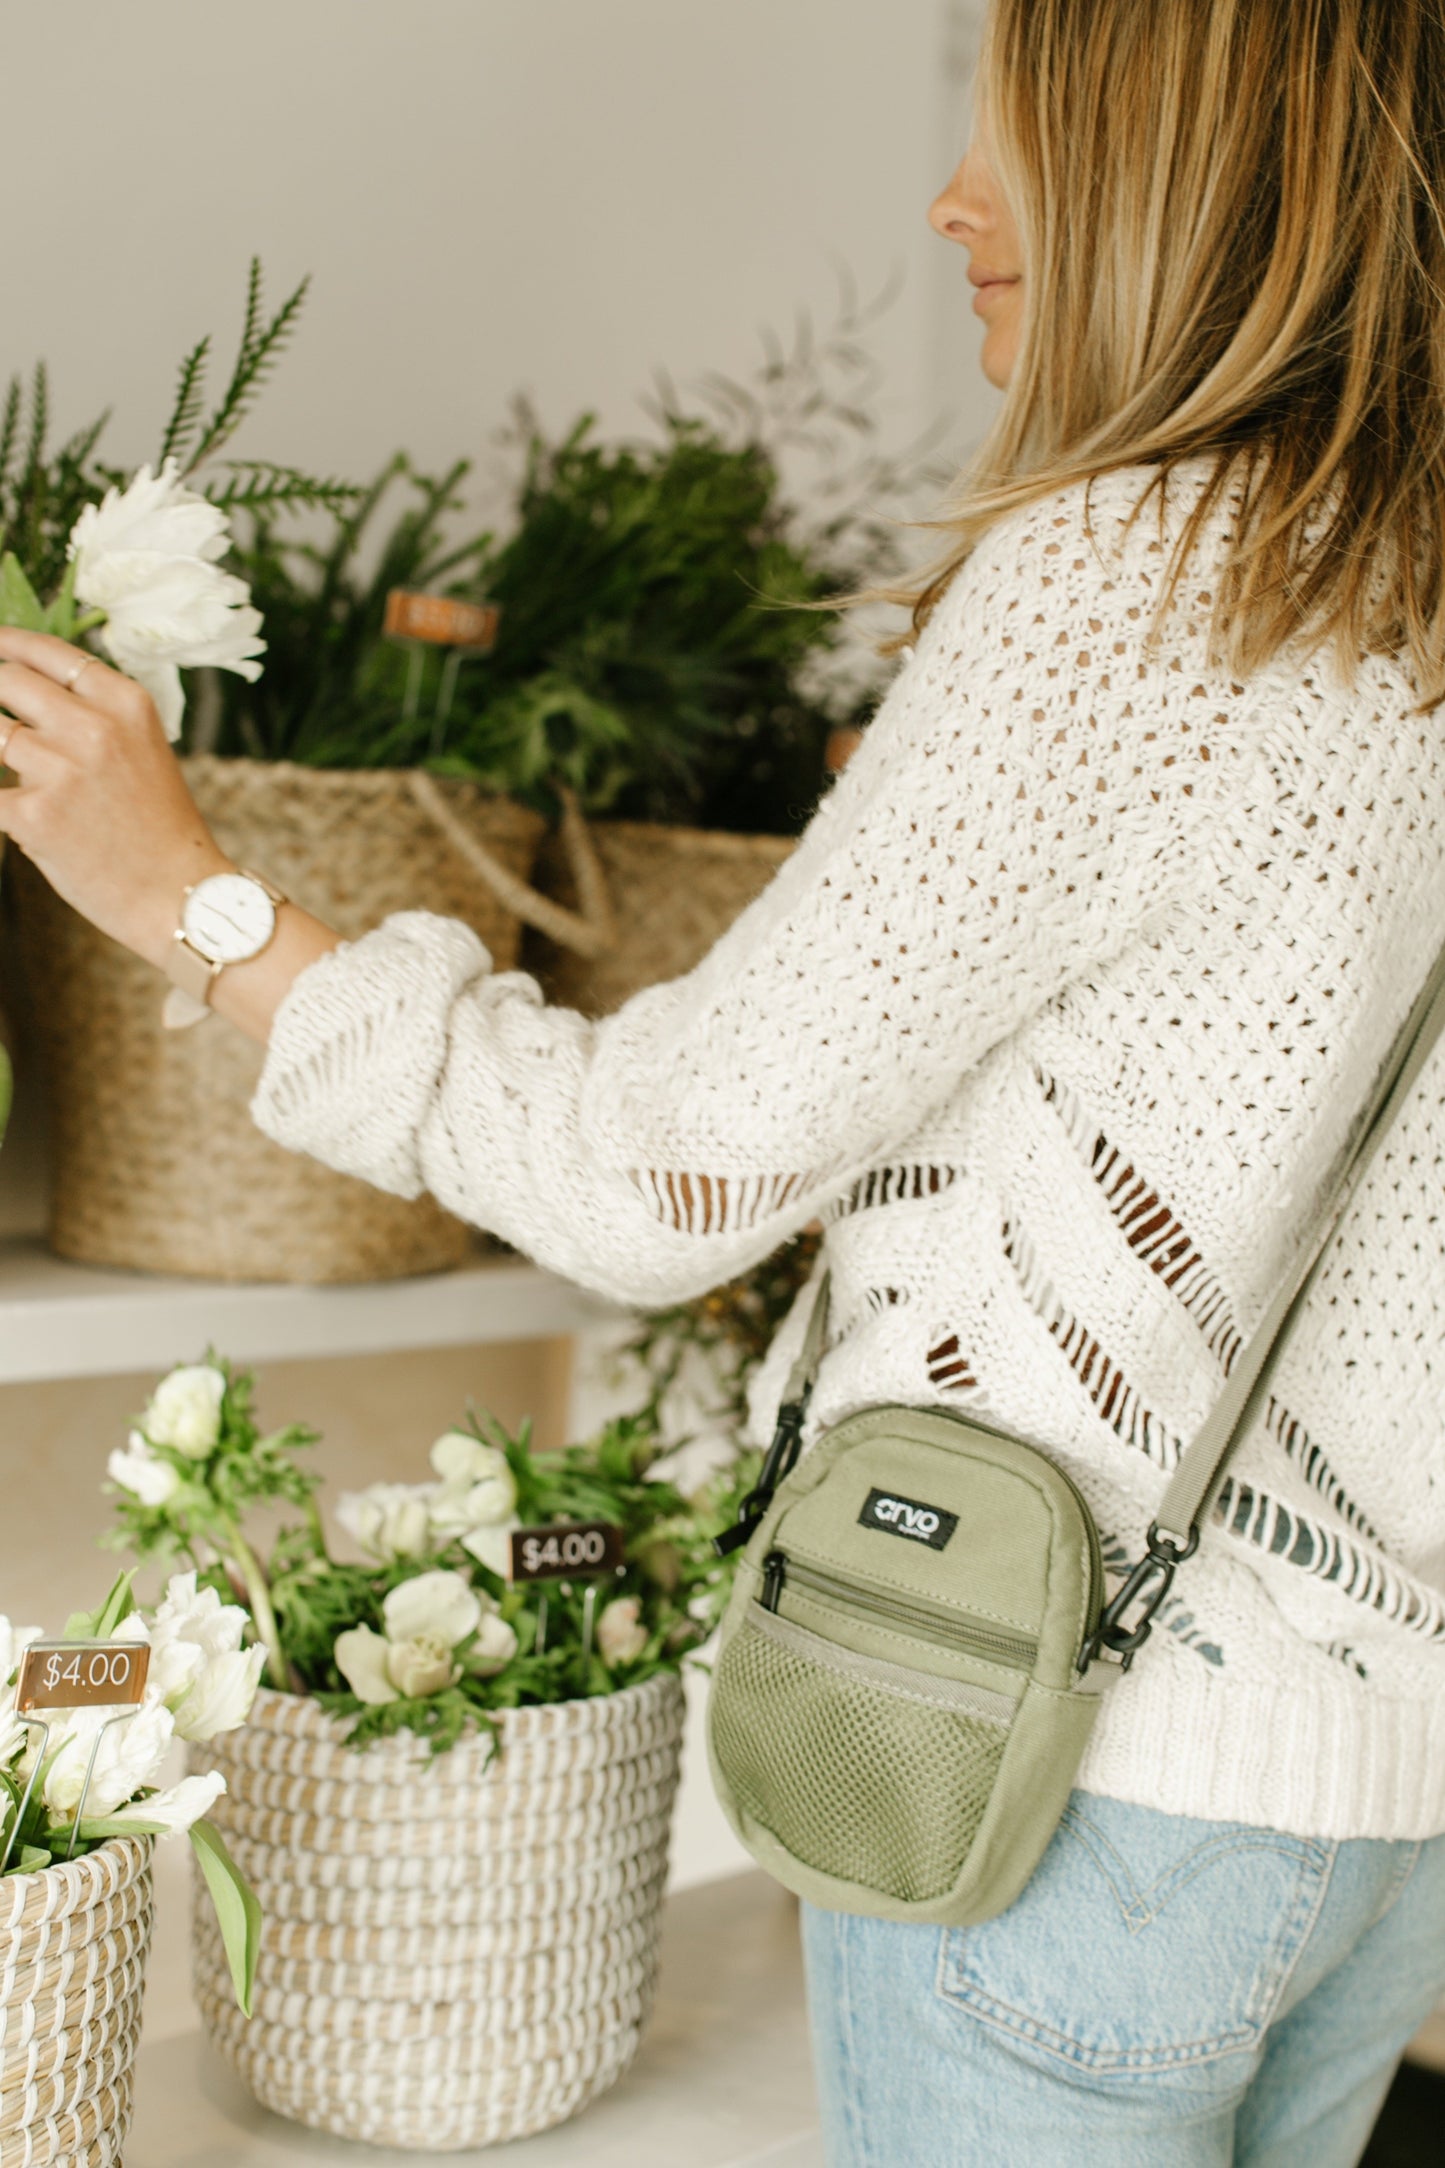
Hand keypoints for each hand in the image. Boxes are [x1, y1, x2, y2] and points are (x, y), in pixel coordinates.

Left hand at [0, 628, 230, 966]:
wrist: (180, 896)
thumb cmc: (161, 828)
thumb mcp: (143, 749)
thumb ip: (95, 715)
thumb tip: (26, 692)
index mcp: (125, 703)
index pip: (49, 651)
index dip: (8, 643)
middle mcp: (93, 726)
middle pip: (8, 681)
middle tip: (0, 716)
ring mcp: (60, 769)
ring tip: (24, 773)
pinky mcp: (32, 814)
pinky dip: (0, 801)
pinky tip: (18, 813)